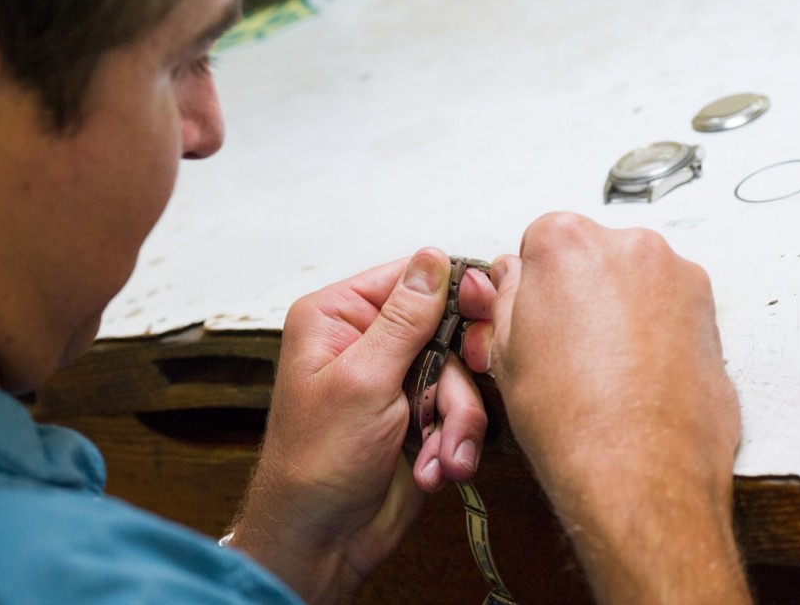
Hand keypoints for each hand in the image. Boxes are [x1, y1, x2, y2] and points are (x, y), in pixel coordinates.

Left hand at [230, 248, 492, 603]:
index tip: (483, 310)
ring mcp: (395, 381)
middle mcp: (368, 342)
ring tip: (438, 453)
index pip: (410, 278)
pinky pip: (461, 412)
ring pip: (460, 376)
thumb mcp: (363, 381)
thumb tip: (431, 260)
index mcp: (338, 317)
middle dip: (455, 379)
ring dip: (455, 421)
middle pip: (446, 329)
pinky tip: (436, 466)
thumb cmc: (316, 462)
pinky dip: (454, 442)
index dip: (454, 292)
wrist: (322, 540)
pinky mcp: (418, 416)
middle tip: (453, 402)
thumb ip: (404, 319)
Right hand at [488, 213, 749, 604]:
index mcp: (565, 242)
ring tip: (601, 366)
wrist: (639, 473)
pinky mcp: (709, 309)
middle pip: (590, 253)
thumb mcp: (505, 351)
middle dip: (577, 289)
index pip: (538, 239)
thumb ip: (506, 296)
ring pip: (632, 278)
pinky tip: (633, 372)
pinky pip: (669, 305)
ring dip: (617, 308)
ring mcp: (675, 274)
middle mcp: (627, 245)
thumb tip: (511, 279)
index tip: (534, 312)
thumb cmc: (575, 422)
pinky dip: (654, 328)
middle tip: (564, 343)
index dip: (531, 283)